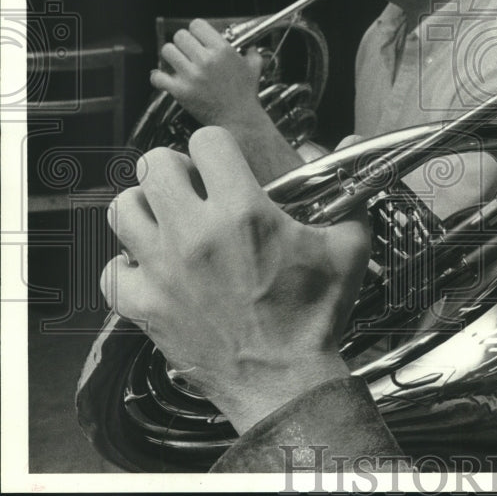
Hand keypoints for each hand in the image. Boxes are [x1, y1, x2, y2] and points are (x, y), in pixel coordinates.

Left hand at [101, 127, 371, 433]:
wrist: (285, 382)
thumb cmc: (316, 317)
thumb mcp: (349, 249)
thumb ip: (352, 194)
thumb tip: (354, 146)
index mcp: (243, 212)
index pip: (206, 141)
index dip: (218, 148)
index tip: (227, 164)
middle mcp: (194, 234)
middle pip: (152, 164)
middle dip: (176, 169)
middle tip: (195, 188)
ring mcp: (161, 271)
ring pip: (123, 207)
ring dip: (147, 208)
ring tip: (170, 221)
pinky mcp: (143, 306)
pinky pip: (114, 268)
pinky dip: (130, 265)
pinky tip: (156, 269)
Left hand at [151, 19, 264, 129]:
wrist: (239, 119)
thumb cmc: (246, 94)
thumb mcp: (254, 68)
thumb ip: (251, 52)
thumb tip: (250, 46)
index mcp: (223, 50)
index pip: (197, 25)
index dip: (197, 30)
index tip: (198, 37)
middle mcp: (206, 60)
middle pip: (180, 35)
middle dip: (184, 42)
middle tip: (189, 51)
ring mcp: (191, 76)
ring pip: (167, 51)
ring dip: (172, 55)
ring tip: (179, 62)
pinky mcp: (181, 91)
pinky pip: (158, 76)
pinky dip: (158, 77)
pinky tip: (165, 78)